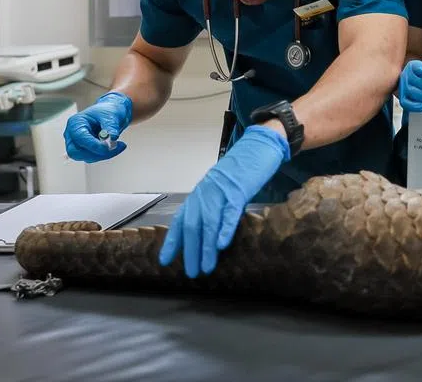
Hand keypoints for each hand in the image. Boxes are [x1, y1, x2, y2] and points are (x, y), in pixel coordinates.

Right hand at [63, 92, 132, 162]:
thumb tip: (113, 138)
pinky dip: (105, 155)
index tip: (108, 147)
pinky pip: (93, 157)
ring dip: (104, 155)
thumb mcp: (112, 115)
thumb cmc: (108, 111)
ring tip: (119, 145)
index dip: (93, 145)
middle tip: (115, 148)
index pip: (79, 138)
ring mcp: (77, 144)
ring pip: (85, 157)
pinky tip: (117, 147)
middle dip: (96, 153)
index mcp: (75, 123)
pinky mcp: (85, 150)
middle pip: (76, 152)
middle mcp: (72, 135)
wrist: (112, 114)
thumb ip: (111, 126)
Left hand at [158, 125, 289, 277]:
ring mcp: (220, 192)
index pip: (181, 221)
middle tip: (191, 272)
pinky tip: (220, 245)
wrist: (256, 148)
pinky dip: (224, 229)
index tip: (165, 260)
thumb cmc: (240, 173)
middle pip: (193, 226)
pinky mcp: (238, 191)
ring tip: (206, 267)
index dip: (172, 241)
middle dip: (191, 251)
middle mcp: (205, 194)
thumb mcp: (220, 190)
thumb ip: (212, 208)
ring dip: (205, 248)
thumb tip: (208, 234)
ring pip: (208, 223)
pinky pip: (229, 212)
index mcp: (199, 195)